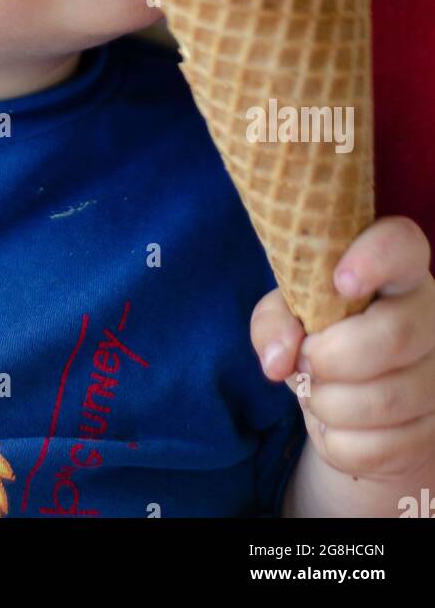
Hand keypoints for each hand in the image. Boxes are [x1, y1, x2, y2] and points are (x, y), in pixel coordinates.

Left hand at [250, 216, 434, 480]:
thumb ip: (275, 322)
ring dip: (328, 404)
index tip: (340, 282)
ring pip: (385, 401)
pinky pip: (379, 449)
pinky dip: (337, 443)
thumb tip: (277, 359)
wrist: (353, 396)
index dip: (374, 259)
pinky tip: (335, 424)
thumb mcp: (290, 313)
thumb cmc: (322, 333)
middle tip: (305, 361)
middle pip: (394, 336)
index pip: (402, 245)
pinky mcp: (434, 432)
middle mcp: (431, 316)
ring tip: (314, 392)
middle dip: (331, 357)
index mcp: (398, 270)